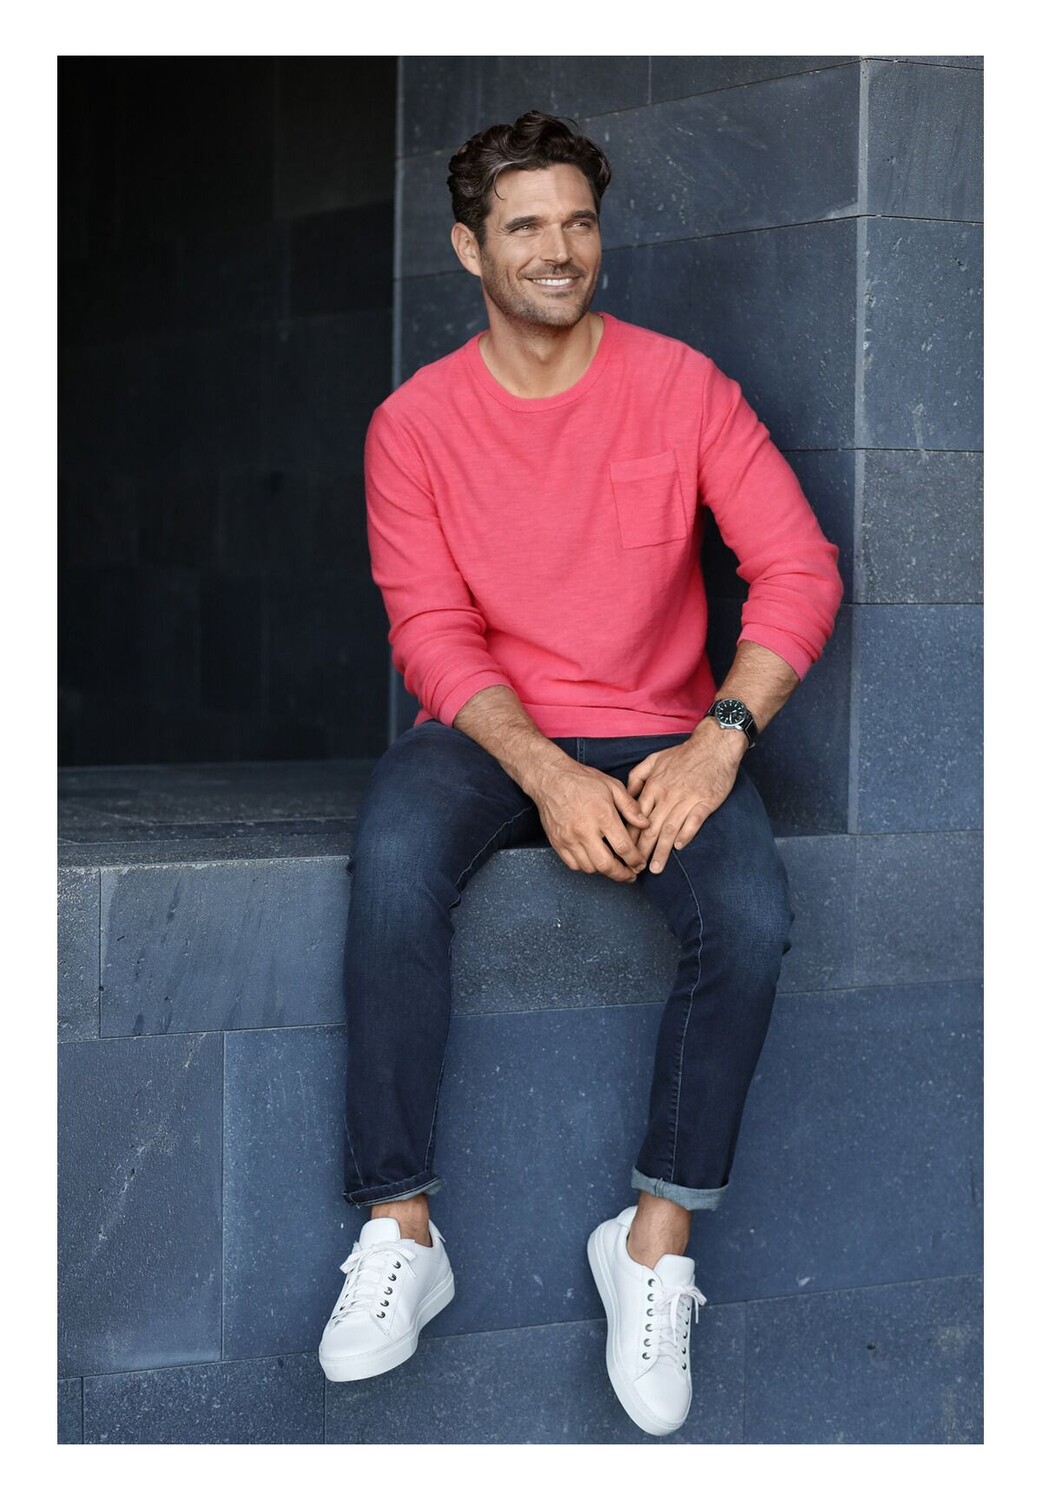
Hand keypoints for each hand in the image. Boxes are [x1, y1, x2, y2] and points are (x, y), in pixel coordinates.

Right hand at [529, 760, 649, 882]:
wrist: (550, 778)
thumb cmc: (581, 780)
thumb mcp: (612, 786)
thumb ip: (631, 807)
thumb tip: (645, 824)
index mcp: (602, 816)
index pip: (623, 847)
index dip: (635, 860)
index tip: (640, 864)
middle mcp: (584, 830)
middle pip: (606, 865)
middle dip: (621, 875)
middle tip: (630, 875)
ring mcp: (568, 838)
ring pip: (589, 868)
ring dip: (604, 871)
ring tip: (613, 866)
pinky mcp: (557, 842)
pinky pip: (573, 865)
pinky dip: (586, 867)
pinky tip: (594, 860)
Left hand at [627, 723, 744, 872]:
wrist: (714, 745)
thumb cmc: (683, 754)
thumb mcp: (654, 760)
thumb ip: (637, 777)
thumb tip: (627, 796)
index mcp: (653, 787)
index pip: (636, 817)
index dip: (630, 837)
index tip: (624, 853)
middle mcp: (667, 795)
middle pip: (650, 828)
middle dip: (642, 851)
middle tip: (635, 869)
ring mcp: (687, 798)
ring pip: (670, 828)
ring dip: (661, 850)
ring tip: (655, 868)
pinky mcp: (705, 801)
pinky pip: (694, 820)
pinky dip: (686, 834)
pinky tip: (679, 847)